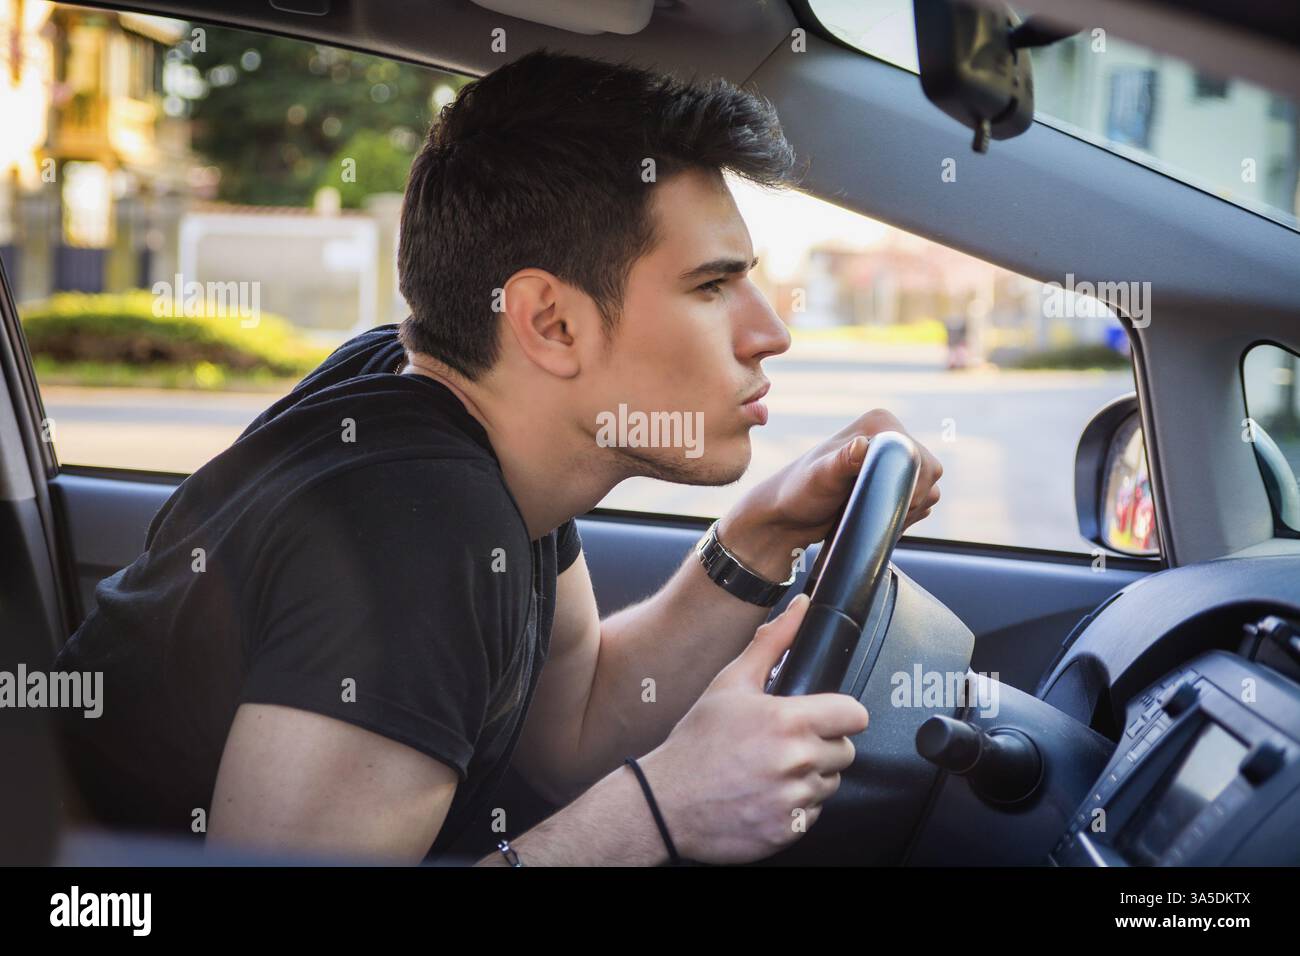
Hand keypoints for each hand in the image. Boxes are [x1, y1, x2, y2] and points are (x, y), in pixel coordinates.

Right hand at [637, 594, 868, 863]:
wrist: (666, 802)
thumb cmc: (696, 743)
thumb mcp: (731, 683)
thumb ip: (772, 642)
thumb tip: (801, 609)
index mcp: (790, 721)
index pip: (855, 716)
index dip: (840, 714)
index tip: (823, 716)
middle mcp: (798, 762)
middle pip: (845, 751)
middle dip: (822, 745)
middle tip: (784, 743)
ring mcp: (795, 800)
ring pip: (829, 784)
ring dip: (808, 777)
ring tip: (770, 769)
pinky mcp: (790, 831)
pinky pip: (812, 814)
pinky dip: (795, 807)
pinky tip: (765, 794)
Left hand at [720, 409, 942, 579]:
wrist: (789, 516)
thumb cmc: (798, 493)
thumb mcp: (820, 477)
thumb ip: (841, 461)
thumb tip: (863, 445)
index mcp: (879, 424)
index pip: (917, 453)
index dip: (910, 482)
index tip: (888, 502)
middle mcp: (891, 437)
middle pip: (929, 471)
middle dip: (909, 498)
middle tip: (874, 510)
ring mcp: (895, 462)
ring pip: (928, 489)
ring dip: (907, 508)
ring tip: (870, 513)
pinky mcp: (896, 484)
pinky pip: (922, 502)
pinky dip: (907, 514)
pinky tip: (878, 518)